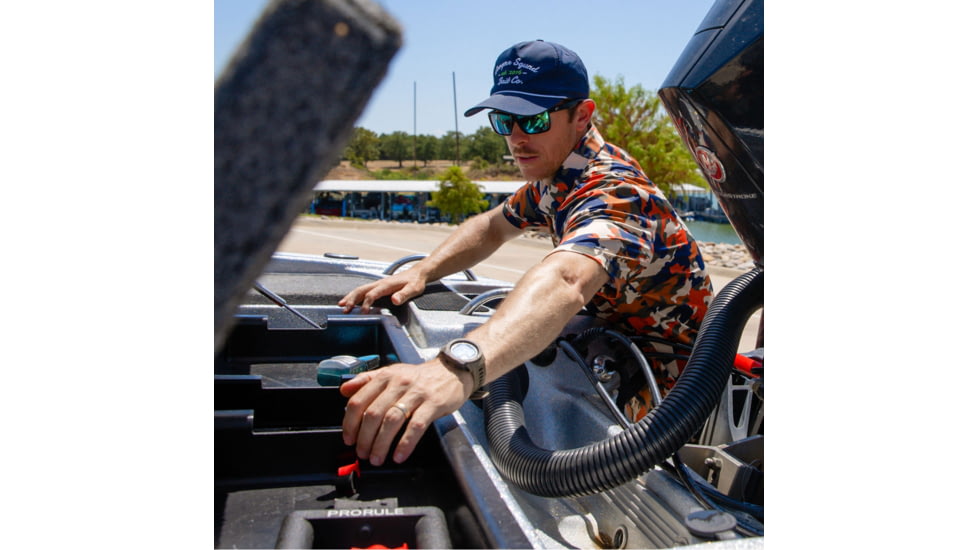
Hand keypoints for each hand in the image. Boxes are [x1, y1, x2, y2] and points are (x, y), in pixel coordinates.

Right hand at [338, 270, 426, 312]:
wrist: (418, 273)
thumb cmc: (416, 282)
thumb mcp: (413, 289)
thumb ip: (404, 295)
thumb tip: (394, 299)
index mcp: (386, 285)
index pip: (372, 294)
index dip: (367, 304)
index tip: (364, 313)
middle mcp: (380, 283)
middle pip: (361, 290)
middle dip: (352, 299)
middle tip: (344, 309)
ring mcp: (378, 285)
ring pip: (360, 290)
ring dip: (351, 297)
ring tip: (342, 306)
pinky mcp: (379, 287)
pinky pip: (364, 291)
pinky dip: (355, 296)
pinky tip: (351, 301)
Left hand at [340, 359, 470, 464]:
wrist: (452, 370)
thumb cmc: (419, 377)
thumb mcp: (391, 372)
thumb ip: (366, 380)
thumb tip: (343, 390)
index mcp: (385, 376)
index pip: (359, 400)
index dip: (350, 422)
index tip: (349, 438)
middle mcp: (398, 383)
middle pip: (373, 413)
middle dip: (364, 438)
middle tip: (362, 452)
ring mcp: (416, 394)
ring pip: (392, 421)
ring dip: (381, 443)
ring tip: (377, 458)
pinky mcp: (433, 404)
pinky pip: (416, 426)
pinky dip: (406, 443)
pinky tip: (399, 455)